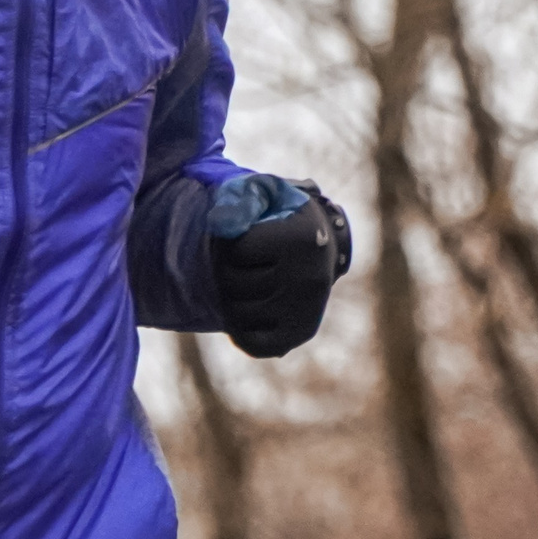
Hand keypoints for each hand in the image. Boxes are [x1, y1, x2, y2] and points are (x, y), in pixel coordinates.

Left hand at [209, 175, 351, 357]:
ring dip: (229, 299)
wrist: (318, 245)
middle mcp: (310, 277)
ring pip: (237, 315)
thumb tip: (218, 222)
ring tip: (243, 282)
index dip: (227, 243)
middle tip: (237, 262)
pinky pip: (253, 344)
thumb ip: (240, 199)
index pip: (234, 251)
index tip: (238, 236)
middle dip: (226, 272)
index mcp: (302, 239)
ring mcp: (307, 309)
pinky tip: (249, 311)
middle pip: (232, 284)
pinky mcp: (302, 333)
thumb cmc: (281, 216)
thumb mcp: (265, 194)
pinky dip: (241, 332)